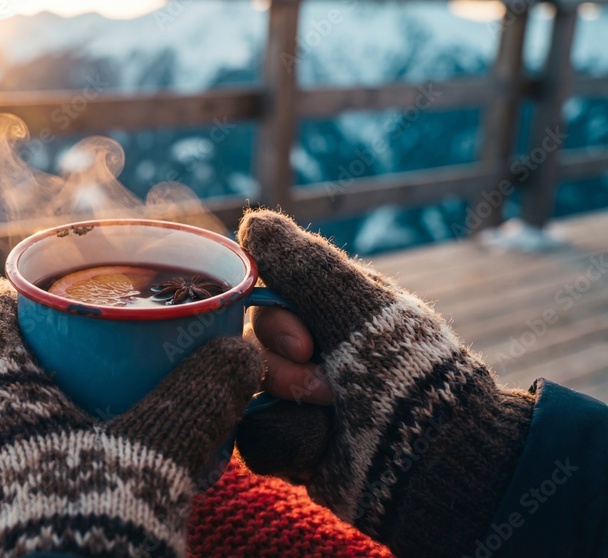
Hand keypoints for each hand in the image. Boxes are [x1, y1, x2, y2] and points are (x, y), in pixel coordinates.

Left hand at [0, 280, 261, 557]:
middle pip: (14, 364)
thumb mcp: (158, 448)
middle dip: (69, 350)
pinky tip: (118, 465)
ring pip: (24, 417)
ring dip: (74, 404)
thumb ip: (202, 395)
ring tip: (132, 407)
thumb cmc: (93, 519)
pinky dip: (72, 451)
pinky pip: (33, 464)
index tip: (77, 289)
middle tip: (124, 347)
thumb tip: (245, 353)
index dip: (30, 291)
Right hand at [234, 210, 535, 557]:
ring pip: (245, 396)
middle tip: (324, 384)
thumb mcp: (356, 303)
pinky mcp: (291, 450)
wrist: (433, 455)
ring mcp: (294, 404)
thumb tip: (251, 222)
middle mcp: (305, 356)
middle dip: (284, 371)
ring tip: (335, 419)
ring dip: (292, 407)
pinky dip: (293, 444)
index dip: (271, 323)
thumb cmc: (405, 369)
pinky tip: (324, 448)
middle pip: (245, 350)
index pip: (260, 303)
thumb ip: (302, 262)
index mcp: (324, 313)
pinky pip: (257, 442)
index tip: (305, 342)